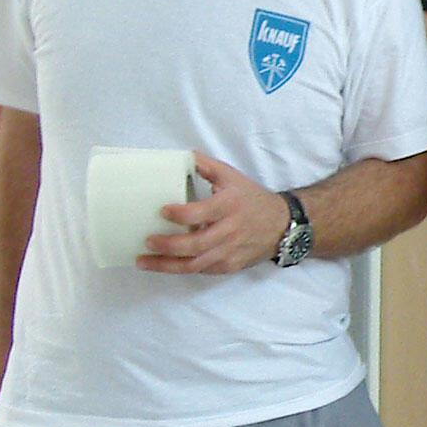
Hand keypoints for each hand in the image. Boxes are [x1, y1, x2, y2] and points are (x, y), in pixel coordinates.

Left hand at [142, 153, 289, 273]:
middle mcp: (230, 231)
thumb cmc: (252, 199)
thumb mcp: (232, 177)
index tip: (162, 211)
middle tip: (147, 241)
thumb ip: (205, 166)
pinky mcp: (229, 265)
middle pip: (195, 245)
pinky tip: (164, 265)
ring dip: (166, 265)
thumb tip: (181, 156)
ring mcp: (229, 251)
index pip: (201, 213)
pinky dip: (181, 269)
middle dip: (168, 245)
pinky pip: (202, 270)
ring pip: (194, 264)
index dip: (180, 215)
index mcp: (229, 206)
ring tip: (143, 261)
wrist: (282, 225)